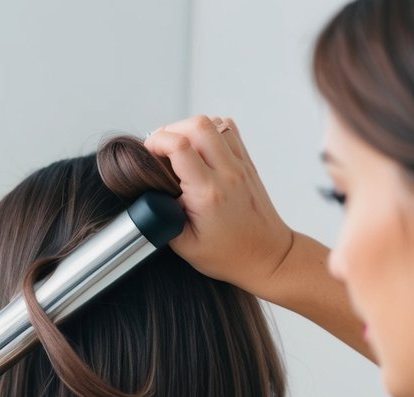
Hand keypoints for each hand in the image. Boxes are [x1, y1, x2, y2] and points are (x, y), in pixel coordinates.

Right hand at [145, 115, 293, 295]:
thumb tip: (150, 192)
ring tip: (179, 147)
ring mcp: (241, 165)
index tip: (146, 151)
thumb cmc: (228, 255)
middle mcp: (227, 174)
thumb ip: (163, 216)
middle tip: (160, 147)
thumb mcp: (184, 245)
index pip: (179, 147)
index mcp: (208, 194)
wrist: (267, 256)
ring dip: (191, 129)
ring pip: (214, 122)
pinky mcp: (247, 164)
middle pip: (198, 125)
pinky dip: (210, 131)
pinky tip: (200, 148)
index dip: (156, 142)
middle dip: (172, 129)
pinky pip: (228, 131)